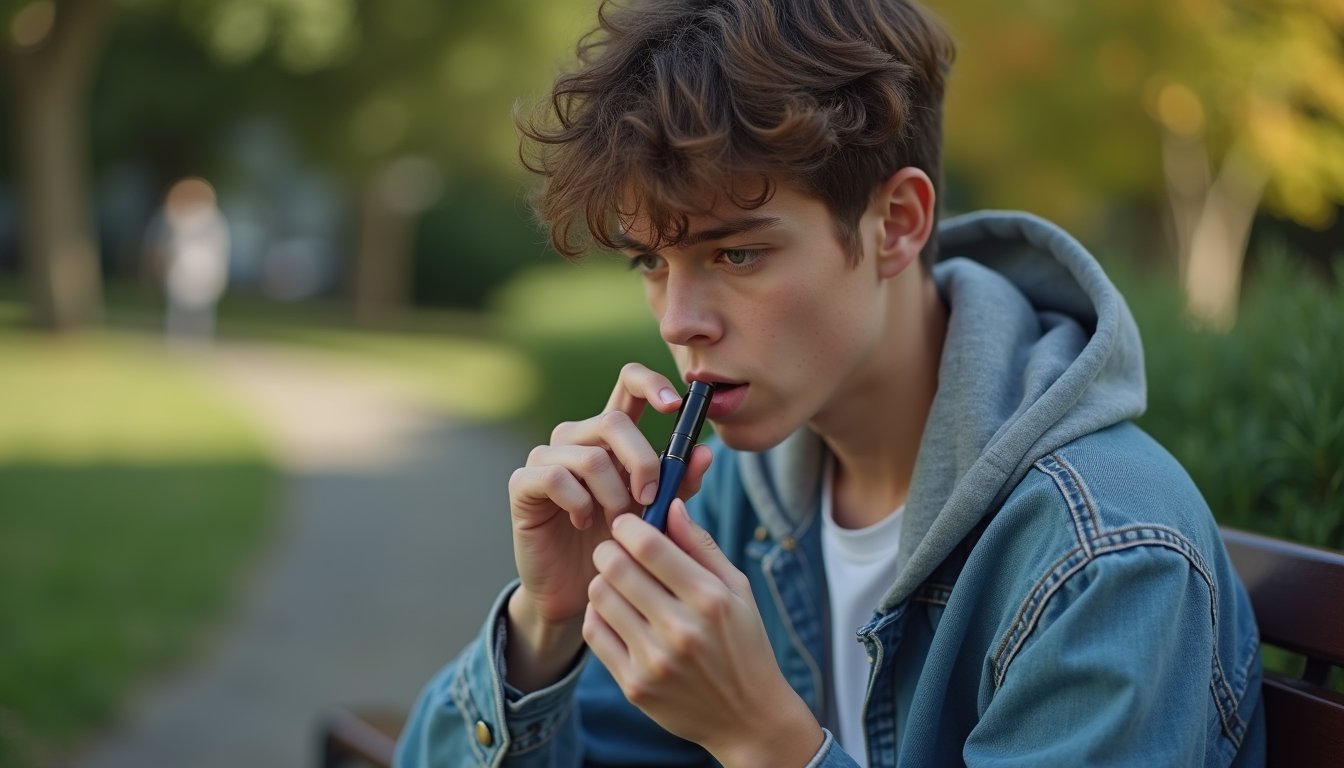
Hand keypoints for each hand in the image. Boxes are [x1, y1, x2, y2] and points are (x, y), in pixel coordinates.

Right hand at [504, 363, 712, 689]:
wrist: (580, 592)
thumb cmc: (619, 548)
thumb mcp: (657, 514)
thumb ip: (679, 484)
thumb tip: (705, 453)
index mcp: (612, 437)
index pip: (628, 384)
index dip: (651, 383)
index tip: (675, 405)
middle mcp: (577, 437)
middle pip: (614, 421)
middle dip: (643, 462)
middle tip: (651, 501)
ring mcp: (546, 457)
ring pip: (590, 454)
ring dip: (613, 494)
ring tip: (617, 524)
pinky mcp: (524, 483)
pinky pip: (556, 477)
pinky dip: (579, 502)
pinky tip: (583, 523)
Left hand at [584, 500, 823, 766]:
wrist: (748, 717)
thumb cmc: (744, 643)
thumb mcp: (738, 590)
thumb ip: (701, 546)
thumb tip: (671, 504)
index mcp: (710, 600)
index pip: (648, 545)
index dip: (628, 525)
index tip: (626, 522)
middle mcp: (681, 630)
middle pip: (615, 568)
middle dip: (609, 549)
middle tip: (616, 549)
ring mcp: (654, 661)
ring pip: (599, 597)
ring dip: (603, 580)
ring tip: (619, 582)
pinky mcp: (634, 685)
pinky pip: (594, 632)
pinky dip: (597, 613)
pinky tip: (614, 610)